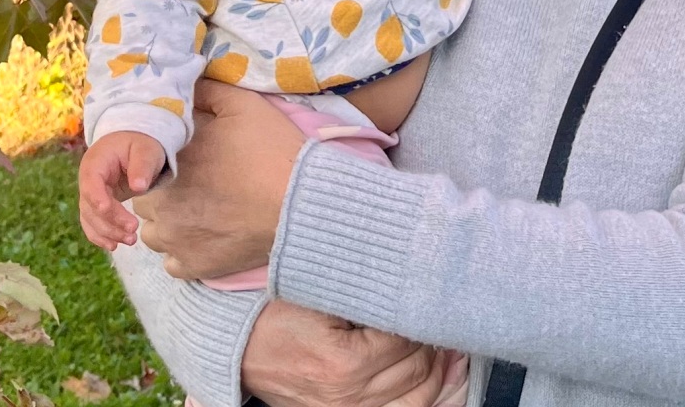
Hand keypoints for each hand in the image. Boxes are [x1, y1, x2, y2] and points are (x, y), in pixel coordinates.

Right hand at [78, 131, 166, 250]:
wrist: (133, 144)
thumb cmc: (140, 144)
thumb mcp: (146, 149)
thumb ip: (142, 166)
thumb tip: (139, 186)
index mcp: (95, 163)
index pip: (91, 183)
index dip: (96, 197)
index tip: (106, 209)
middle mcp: (87, 180)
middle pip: (91, 205)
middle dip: (110, 220)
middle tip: (132, 231)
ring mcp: (90, 194)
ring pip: (91, 218)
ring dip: (107, 232)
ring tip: (130, 241)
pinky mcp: (97, 205)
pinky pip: (92, 223)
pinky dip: (100, 236)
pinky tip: (113, 246)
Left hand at [131, 81, 306, 279]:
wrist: (300, 202)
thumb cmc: (271, 150)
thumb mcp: (241, 104)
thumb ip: (205, 92)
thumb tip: (184, 87)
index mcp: (167, 163)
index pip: (147, 165)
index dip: (168, 163)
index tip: (193, 162)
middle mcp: (161, 204)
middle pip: (147, 199)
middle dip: (166, 193)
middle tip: (199, 187)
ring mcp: (174, 240)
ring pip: (154, 233)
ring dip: (171, 224)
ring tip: (201, 214)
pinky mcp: (192, 266)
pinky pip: (173, 263)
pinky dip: (185, 253)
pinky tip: (207, 238)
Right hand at [242, 300, 451, 406]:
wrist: (242, 350)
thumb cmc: (278, 316)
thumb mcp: (319, 297)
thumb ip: (363, 295)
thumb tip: (407, 289)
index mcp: (344, 362)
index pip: (405, 338)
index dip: (416, 314)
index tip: (422, 297)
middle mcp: (349, 395)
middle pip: (417, 367)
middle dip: (430, 340)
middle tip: (435, 318)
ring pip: (419, 394)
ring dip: (436, 367)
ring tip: (442, 344)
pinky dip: (426, 393)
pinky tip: (438, 374)